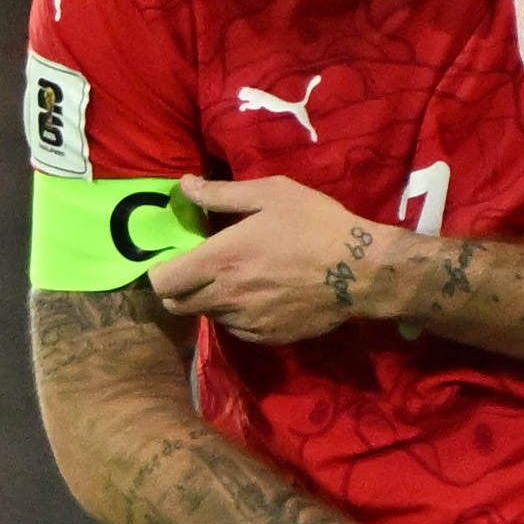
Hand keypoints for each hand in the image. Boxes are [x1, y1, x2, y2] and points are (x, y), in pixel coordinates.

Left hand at [149, 175, 406, 341]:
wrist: (363, 271)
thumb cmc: (316, 224)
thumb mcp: (271, 194)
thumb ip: (221, 194)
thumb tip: (184, 186)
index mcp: (221, 259)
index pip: (161, 283)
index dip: (160, 272)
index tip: (176, 259)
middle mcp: (226, 296)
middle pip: (176, 306)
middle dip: (180, 289)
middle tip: (202, 270)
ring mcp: (246, 321)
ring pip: (207, 317)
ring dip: (211, 301)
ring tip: (237, 281)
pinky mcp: (266, 337)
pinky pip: (236, 329)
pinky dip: (238, 314)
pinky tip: (261, 295)